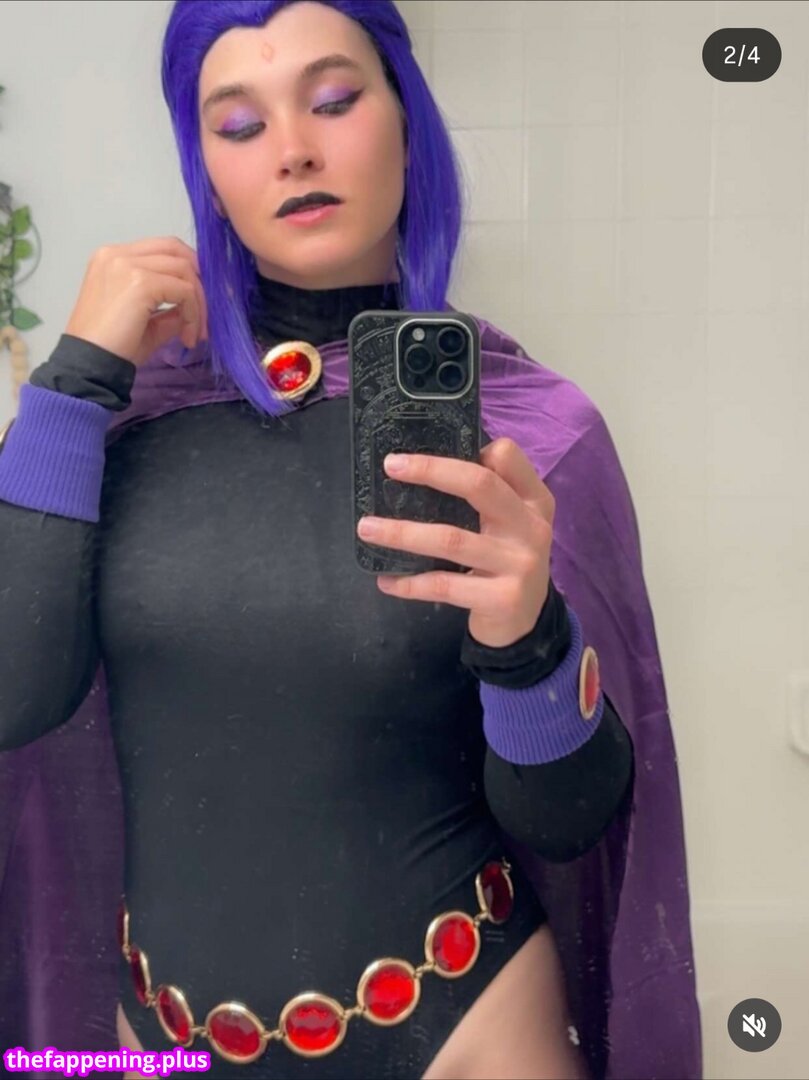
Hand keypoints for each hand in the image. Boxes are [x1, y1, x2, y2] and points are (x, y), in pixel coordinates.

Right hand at [65, 236, 207, 366]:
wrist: (90, 364)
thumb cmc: (111, 347)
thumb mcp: (145, 321)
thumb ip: (169, 307)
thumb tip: (194, 307)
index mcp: (113, 258)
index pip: (162, 249)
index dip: (187, 272)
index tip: (197, 304)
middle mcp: (117, 254)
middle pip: (176, 251)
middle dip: (198, 282)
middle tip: (205, 316)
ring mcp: (127, 264)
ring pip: (184, 270)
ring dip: (198, 303)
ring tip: (195, 333)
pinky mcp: (141, 282)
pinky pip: (184, 291)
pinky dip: (193, 314)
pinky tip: (188, 336)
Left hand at [356, 438, 555, 648]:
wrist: (526, 622)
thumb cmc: (506, 562)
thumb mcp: (510, 525)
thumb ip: (486, 497)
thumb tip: (421, 467)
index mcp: (534, 500)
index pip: (507, 456)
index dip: (469, 449)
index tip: (430, 453)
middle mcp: (531, 527)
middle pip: (479, 485)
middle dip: (430, 470)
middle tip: (390, 467)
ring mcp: (520, 564)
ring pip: (451, 539)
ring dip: (402, 533)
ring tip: (367, 528)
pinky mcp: (502, 598)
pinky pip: (444, 585)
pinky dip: (410, 583)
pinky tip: (386, 581)